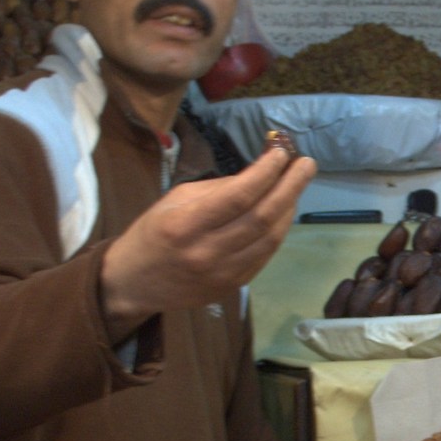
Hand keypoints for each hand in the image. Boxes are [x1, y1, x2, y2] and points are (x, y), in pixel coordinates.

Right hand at [99, 147, 313, 338]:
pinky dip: (279, 230)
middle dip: (290, 187)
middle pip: (261, 218)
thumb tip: (260, 173)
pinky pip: (265, 255)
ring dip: (288, 208)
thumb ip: (218, 189)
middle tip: (306, 165)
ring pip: (270, 239)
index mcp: (185, 226)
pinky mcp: (233, 287)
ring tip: (296, 184)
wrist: (134, 283)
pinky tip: (283, 211)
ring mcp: (223, 274)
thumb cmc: (152, 233)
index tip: (281, 153)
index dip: (265, 173)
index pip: (237, 197)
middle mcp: (207, 253)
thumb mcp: (174, 201)